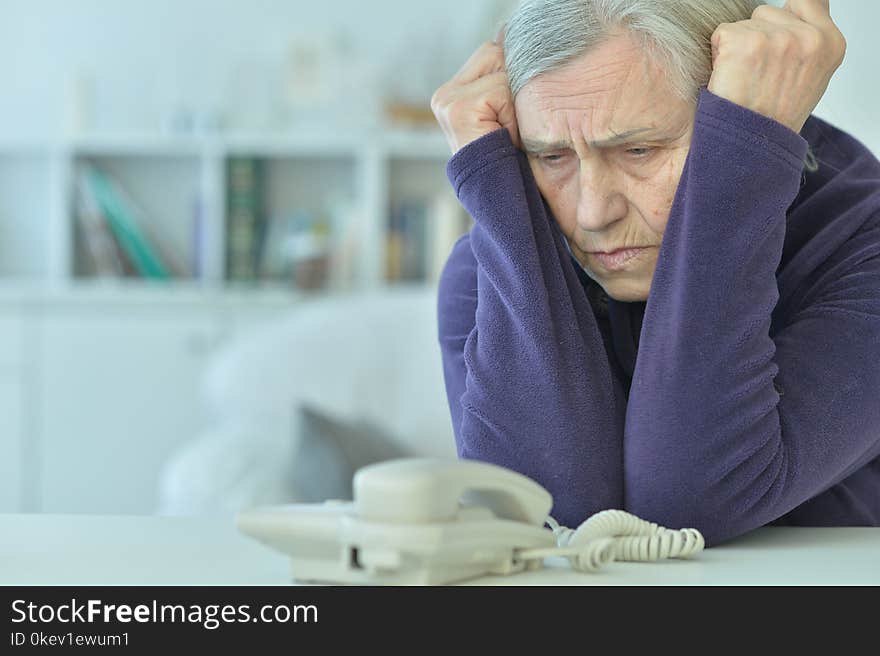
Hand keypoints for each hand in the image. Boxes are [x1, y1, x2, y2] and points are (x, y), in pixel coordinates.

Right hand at [430, 28, 520, 155]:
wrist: (500, 201)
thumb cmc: (507, 160)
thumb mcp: (507, 112)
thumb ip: (505, 76)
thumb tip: (508, 33)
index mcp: (452, 93)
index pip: (491, 53)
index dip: (510, 79)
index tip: (508, 116)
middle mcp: (444, 95)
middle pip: (494, 53)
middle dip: (511, 86)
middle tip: (507, 125)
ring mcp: (446, 101)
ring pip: (501, 71)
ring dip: (513, 102)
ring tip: (505, 133)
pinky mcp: (456, 109)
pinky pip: (501, 90)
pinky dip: (511, 116)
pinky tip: (502, 137)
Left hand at [708, 0, 845, 133]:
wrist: (751, 148)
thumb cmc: (773, 118)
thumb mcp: (809, 76)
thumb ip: (807, 40)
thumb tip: (795, 6)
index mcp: (830, 43)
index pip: (804, 2)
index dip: (781, 24)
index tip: (772, 51)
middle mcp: (809, 37)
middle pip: (767, 13)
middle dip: (756, 38)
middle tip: (756, 77)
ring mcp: (778, 38)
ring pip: (744, 24)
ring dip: (737, 48)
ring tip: (745, 81)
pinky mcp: (745, 42)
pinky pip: (722, 34)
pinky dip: (719, 56)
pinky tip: (730, 80)